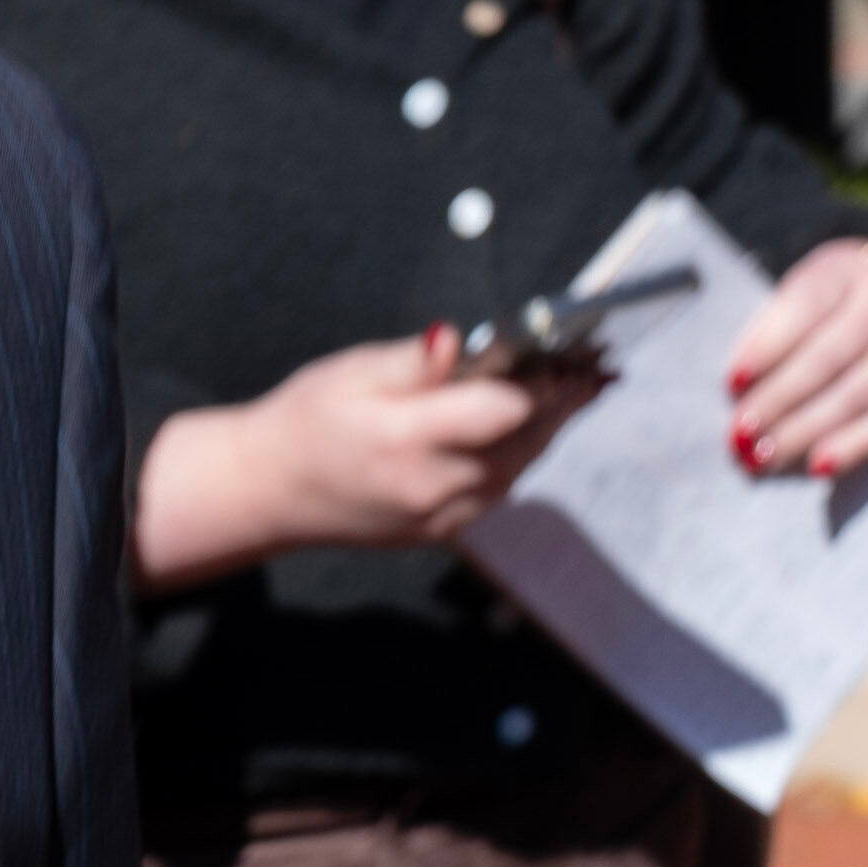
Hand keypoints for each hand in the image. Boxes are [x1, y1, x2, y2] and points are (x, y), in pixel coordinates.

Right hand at [134, 325, 590, 588]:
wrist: (269, 491)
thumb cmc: (304, 422)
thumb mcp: (350, 374)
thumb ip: (412, 362)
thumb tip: (455, 338)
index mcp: (407, 441)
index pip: (502, 410)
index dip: (541, 380)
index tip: (568, 353)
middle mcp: (433, 486)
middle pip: (525, 441)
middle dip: (562, 401)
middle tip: (598, 367)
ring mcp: (442, 515)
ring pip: (520, 467)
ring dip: (550, 428)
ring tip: (583, 388)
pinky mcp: (444, 528)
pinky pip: (500, 487)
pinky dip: (522, 453)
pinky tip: (534, 424)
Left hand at [724, 241, 867, 481]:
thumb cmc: (832, 302)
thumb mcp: (806, 290)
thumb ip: (775, 326)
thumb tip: (738, 389)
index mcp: (843, 270)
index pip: (803, 307)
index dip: (766, 346)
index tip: (732, 383)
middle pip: (826, 358)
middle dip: (778, 401)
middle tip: (740, 435)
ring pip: (854, 395)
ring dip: (804, 431)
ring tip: (764, 457)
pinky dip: (853, 447)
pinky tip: (818, 466)